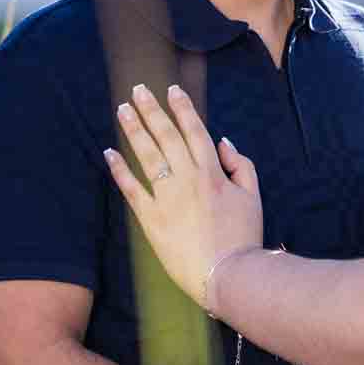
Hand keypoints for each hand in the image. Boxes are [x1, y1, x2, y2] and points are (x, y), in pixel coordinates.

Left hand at [105, 83, 262, 305]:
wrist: (229, 274)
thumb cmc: (244, 236)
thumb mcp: (253, 195)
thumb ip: (240, 164)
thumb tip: (223, 142)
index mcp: (212, 172)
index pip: (194, 131)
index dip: (182, 108)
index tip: (171, 90)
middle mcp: (187, 179)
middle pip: (166, 136)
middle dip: (152, 110)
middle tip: (138, 90)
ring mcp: (167, 199)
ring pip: (147, 156)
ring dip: (134, 130)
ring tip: (122, 110)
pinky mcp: (152, 220)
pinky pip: (132, 190)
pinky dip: (120, 170)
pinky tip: (110, 153)